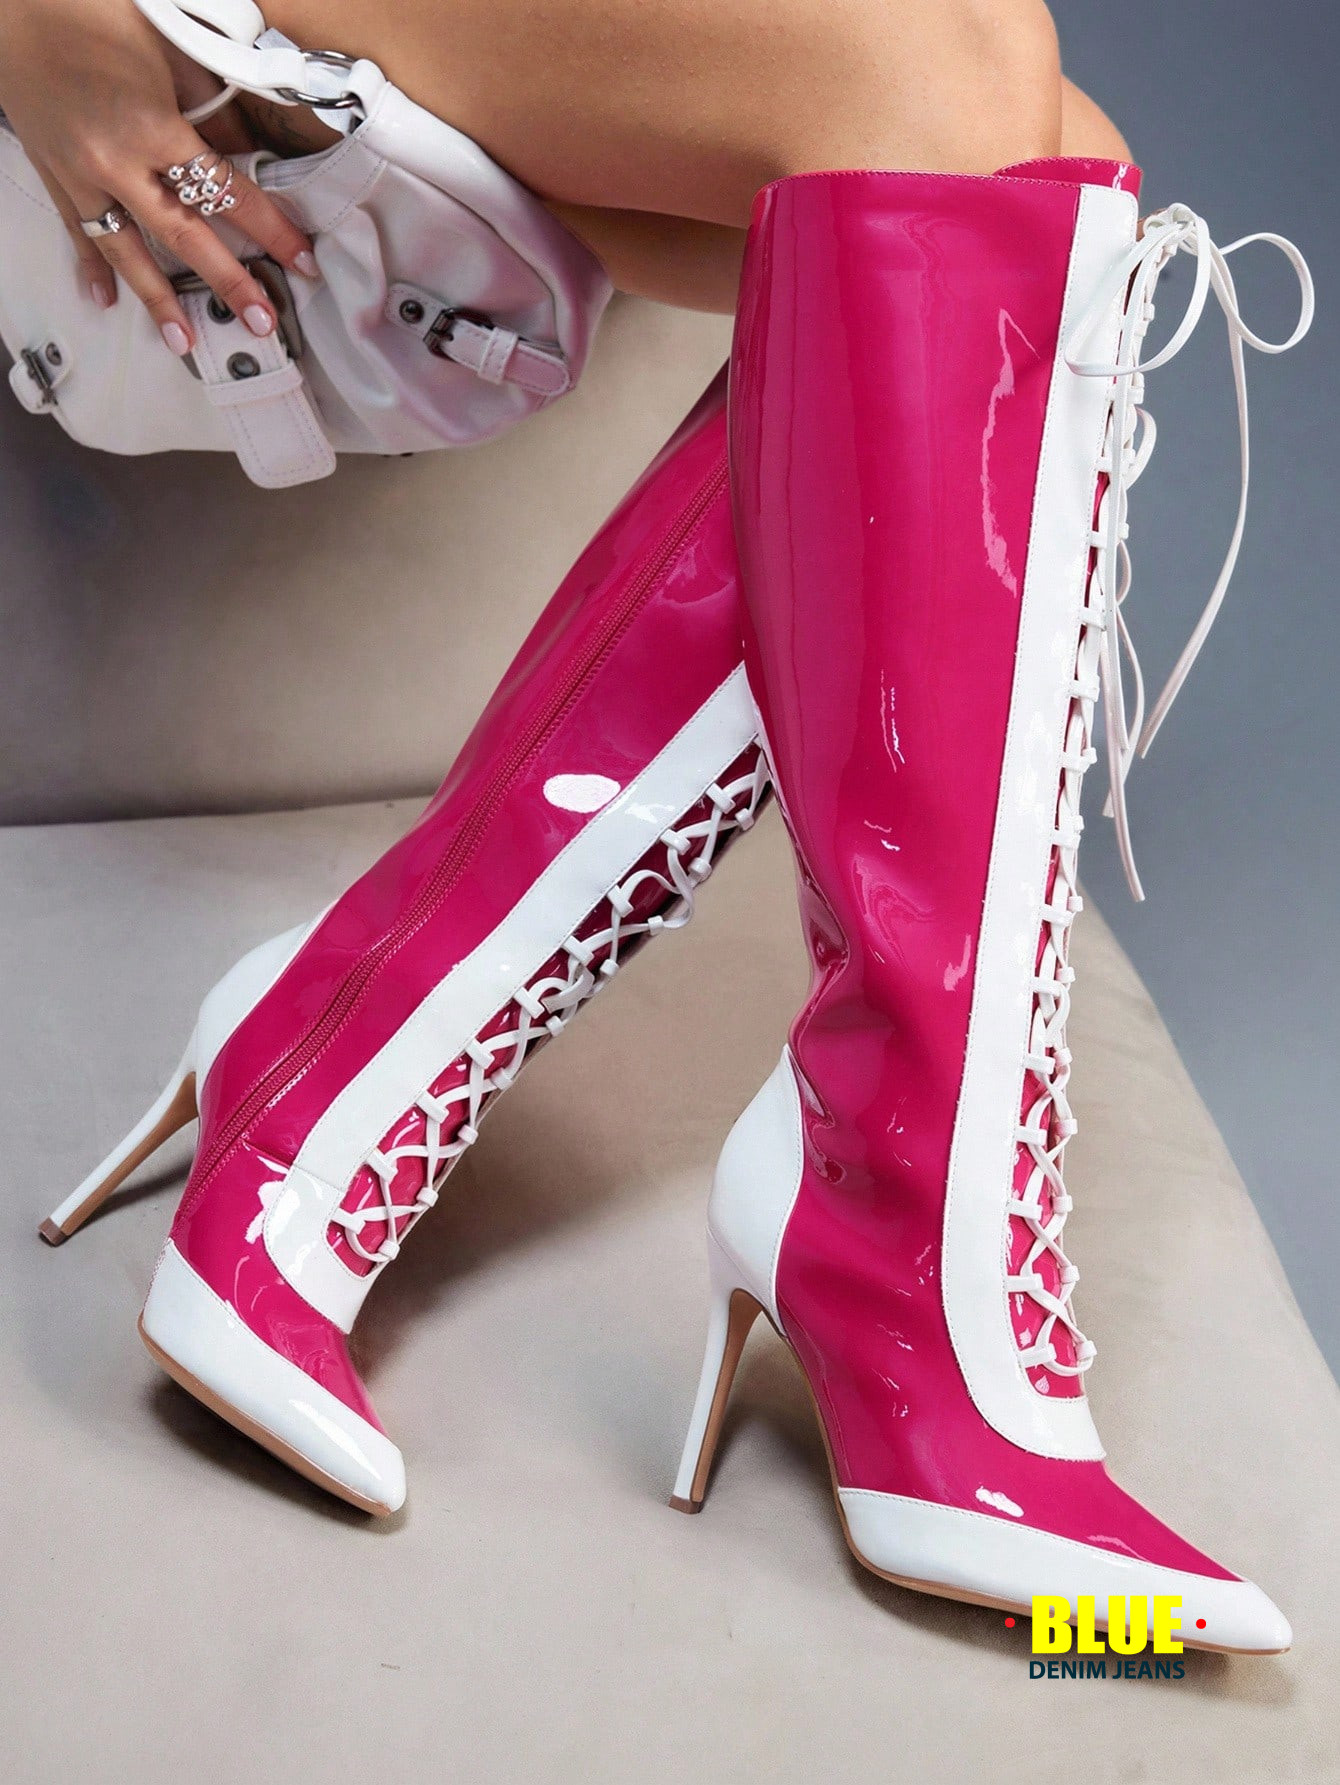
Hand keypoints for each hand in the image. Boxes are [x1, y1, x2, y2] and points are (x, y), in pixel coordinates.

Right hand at [0, 0, 316, 355]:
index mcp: (154, 127)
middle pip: (185, 236)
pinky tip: (104, 301)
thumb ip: (211, 106)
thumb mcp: (168, 51)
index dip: (271, 229)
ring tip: (186, 342)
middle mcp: (117, 162)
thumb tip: (246, 151)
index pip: (227, 193)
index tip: (302, 261)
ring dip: (158, 300)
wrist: (12, 3)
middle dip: (228, 283)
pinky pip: (77, 232)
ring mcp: (80, 175)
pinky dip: (92, 268)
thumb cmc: (94, 13)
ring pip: (127, 250)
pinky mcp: (53, 175)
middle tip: (263, 322)